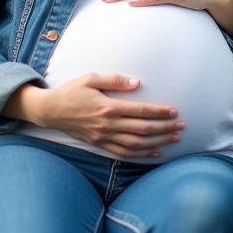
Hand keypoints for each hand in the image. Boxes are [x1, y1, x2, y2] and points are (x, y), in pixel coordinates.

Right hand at [6, 74, 183, 158]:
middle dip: (165, 128)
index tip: (174, 111)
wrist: (51, 110)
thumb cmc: (71, 91)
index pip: (141, 111)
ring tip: (174, 139)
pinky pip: (123, 153)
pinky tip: (155, 153)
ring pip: (136, 143)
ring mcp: (104, 137)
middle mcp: (108, 125)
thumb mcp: (90, 78)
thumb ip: (114, 80)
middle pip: (143, 129)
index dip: (159, 112)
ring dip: (158, 142)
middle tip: (182, 126)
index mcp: (108, 107)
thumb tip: (137, 83)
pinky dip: (141, 154)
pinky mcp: (100, 144)